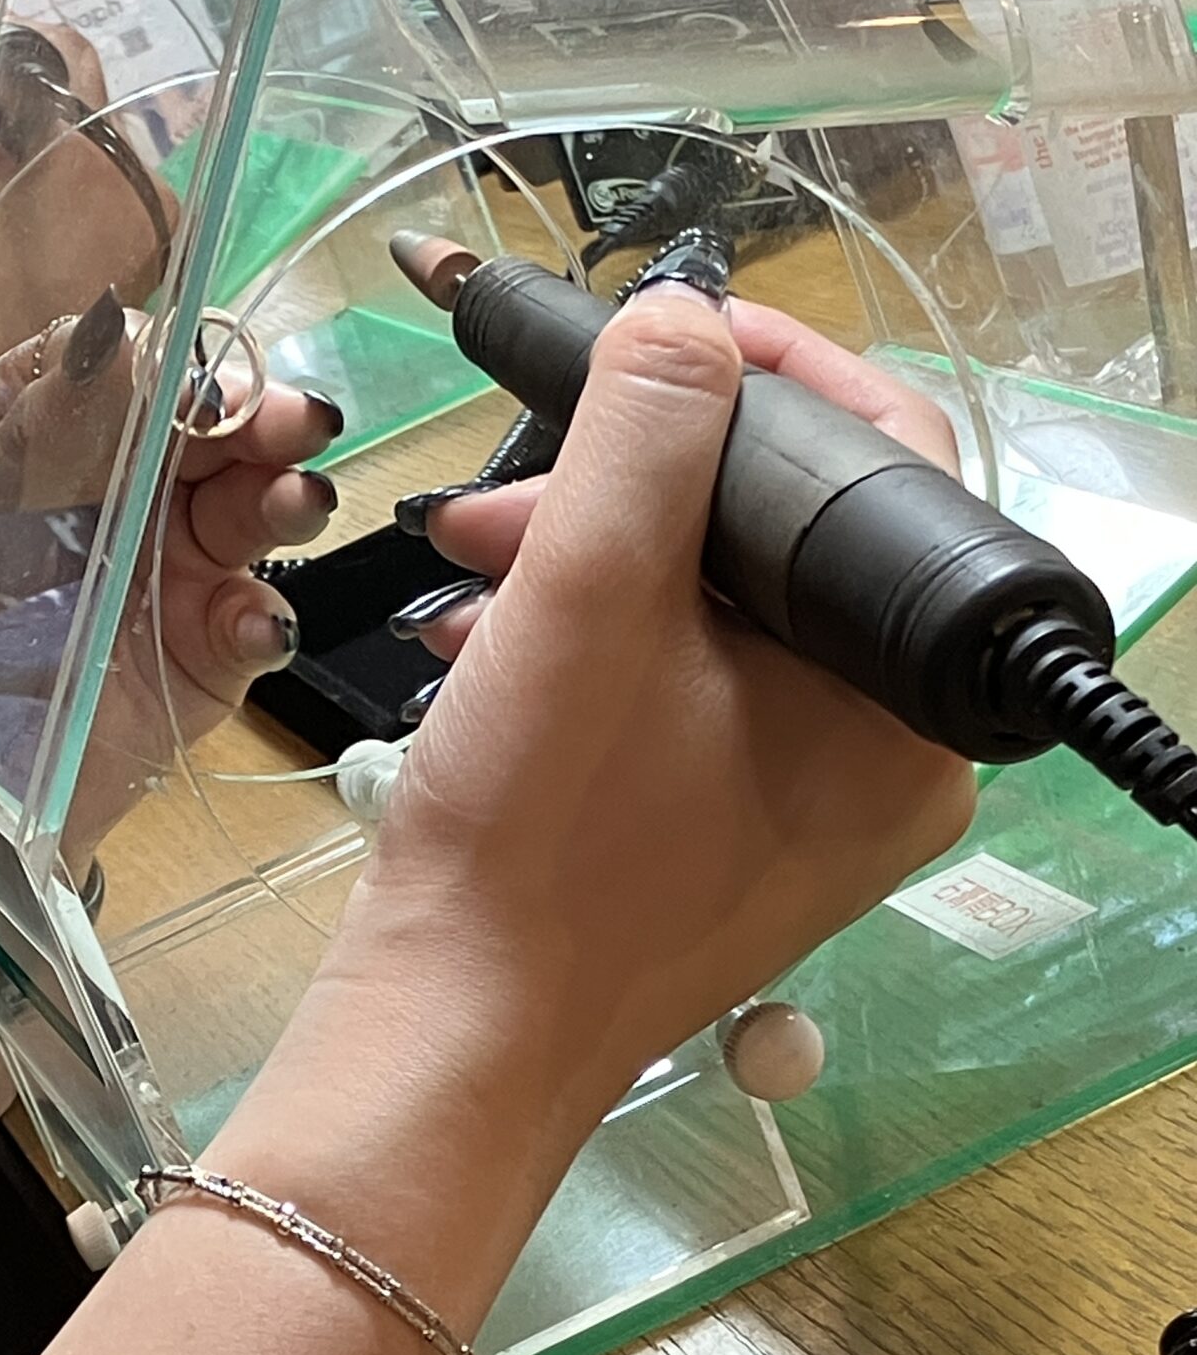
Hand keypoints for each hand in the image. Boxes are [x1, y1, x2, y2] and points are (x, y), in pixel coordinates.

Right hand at [0, 0, 169, 381]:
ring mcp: (146, 269)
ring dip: (19, 183)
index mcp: (103, 153)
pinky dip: (37, 241)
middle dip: (0, 125)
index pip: (50, 51)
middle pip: (70, 117)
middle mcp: (149, 205)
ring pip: (78, 181)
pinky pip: (84, 245)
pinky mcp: (128, 322)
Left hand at [0, 309, 336, 917]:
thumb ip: (29, 444)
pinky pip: (251, 624)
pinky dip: (263, 619)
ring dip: (281, 498)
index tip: (200, 389)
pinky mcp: (199, 659)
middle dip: (259, 416)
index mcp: (40, 440)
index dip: (174, 369)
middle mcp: (115, 495)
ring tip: (291, 503)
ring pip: (247, 511)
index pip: (125, 373)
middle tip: (294, 424)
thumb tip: (110, 340)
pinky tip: (252, 623)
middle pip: (207, 430)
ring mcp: (167, 575)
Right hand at [331, 289, 976, 1149]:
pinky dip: (593, 656)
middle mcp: (886, 767)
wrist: (451, 1035)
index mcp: (904, 708)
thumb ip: (650, 427)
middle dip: (633, 493)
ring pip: (720, 625)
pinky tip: (491, 651)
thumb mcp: (589, 595)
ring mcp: (806, 818)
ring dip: (590, 570)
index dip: (769, 377)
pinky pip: (684, 702)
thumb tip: (681, 320)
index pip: (887, 472)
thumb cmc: (533, 842)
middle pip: (785, 550)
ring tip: (474, 573)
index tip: (658, 339)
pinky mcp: (727, 848)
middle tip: (514, 492)